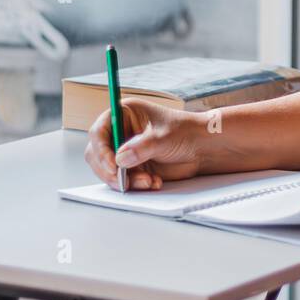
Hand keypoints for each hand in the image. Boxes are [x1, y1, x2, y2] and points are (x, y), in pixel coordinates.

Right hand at [84, 98, 204, 189]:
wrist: (203, 148)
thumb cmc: (186, 132)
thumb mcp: (164, 137)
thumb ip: (141, 148)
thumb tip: (119, 159)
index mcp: (124, 114)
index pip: (99, 131)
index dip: (101, 149)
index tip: (113, 165)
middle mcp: (120, 131)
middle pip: (96, 153)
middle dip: (108, 170)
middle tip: (123, 181)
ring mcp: (125, 150)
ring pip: (108, 170)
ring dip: (124, 180)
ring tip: (148, 181)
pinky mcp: (132, 167)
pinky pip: (123, 180)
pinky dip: (135, 185)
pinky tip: (154, 182)